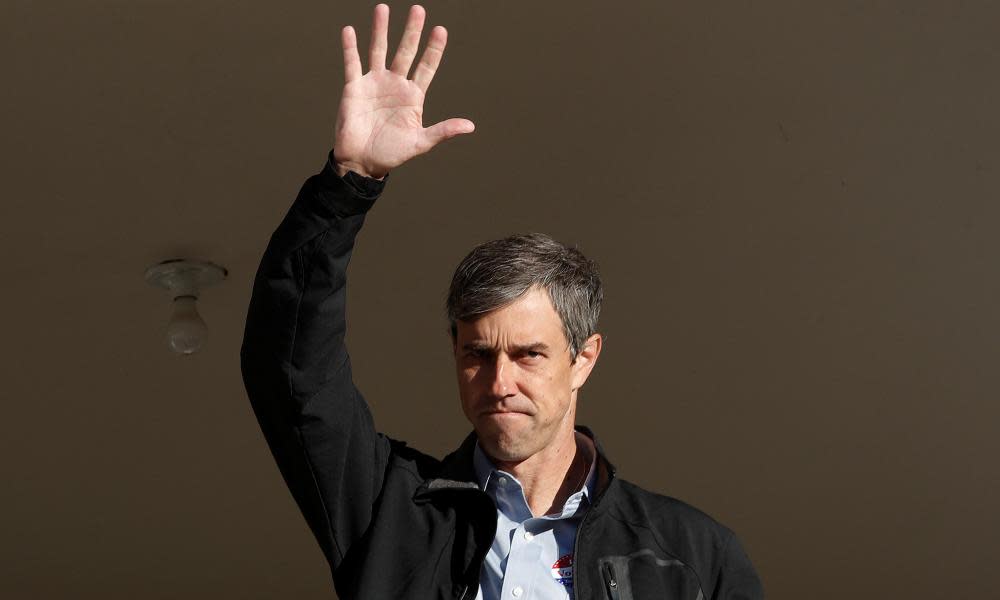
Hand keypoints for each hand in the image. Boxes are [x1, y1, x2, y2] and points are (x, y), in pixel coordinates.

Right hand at [333, 4, 474, 178]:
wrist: (362, 163)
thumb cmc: (392, 153)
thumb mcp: (420, 143)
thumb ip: (443, 131)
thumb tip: (470, 126)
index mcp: (413, 96)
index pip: (426, 66)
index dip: (434, 49)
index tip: (441, 30)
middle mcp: (395, 84)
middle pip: (405, 52)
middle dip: (412, 32)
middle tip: (418, 10)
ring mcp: (374, 83)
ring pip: (379, 51)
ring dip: (381, 30)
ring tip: (383, 9)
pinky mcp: (354, 88)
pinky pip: (352, 64)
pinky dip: (350, 48)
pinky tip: (349, 30)